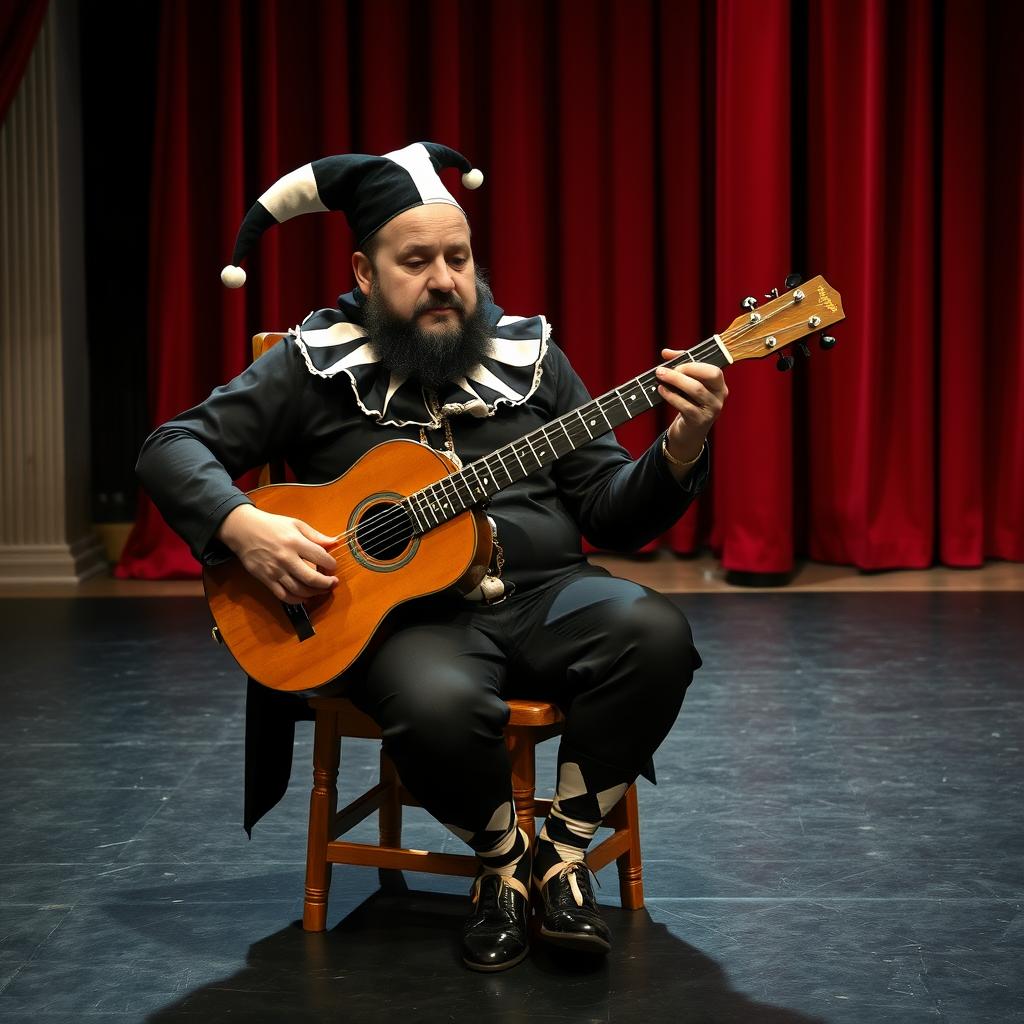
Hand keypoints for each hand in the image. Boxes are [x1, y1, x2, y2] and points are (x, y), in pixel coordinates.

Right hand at [216, 503, 338, 603]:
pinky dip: (296, 600)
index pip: (321, 557)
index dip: (331, 564)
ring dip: (314, 593)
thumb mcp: (296, 524)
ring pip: (299, 590)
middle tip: (333, 583)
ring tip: (321, 590)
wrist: (244, 530)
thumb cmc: (272, 525)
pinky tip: (304, 597)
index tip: (332, 566)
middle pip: (311, 579)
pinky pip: (283, 595)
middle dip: (326, 584)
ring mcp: (275, 570)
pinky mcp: (266, 579)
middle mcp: (286, 558)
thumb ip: (316, 536)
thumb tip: (335, 542)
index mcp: (295, 542)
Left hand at [655, 351, 727, 471]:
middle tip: (666, 368)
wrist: (689, 433)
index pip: (713, 368)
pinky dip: (672, 396)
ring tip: (660, 376)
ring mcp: (712, 409)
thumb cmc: (689, 404)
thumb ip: (680, 365)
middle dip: (687, 368)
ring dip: (676, 380)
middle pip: (709, 375)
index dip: (694, 363)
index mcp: (720, 385)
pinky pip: (686, 405)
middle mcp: (720, 396)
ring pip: (696, 389)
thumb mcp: (687, 385)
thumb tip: (666, 352)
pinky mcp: (700, 420)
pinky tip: (661, 390)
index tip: (675, 362)